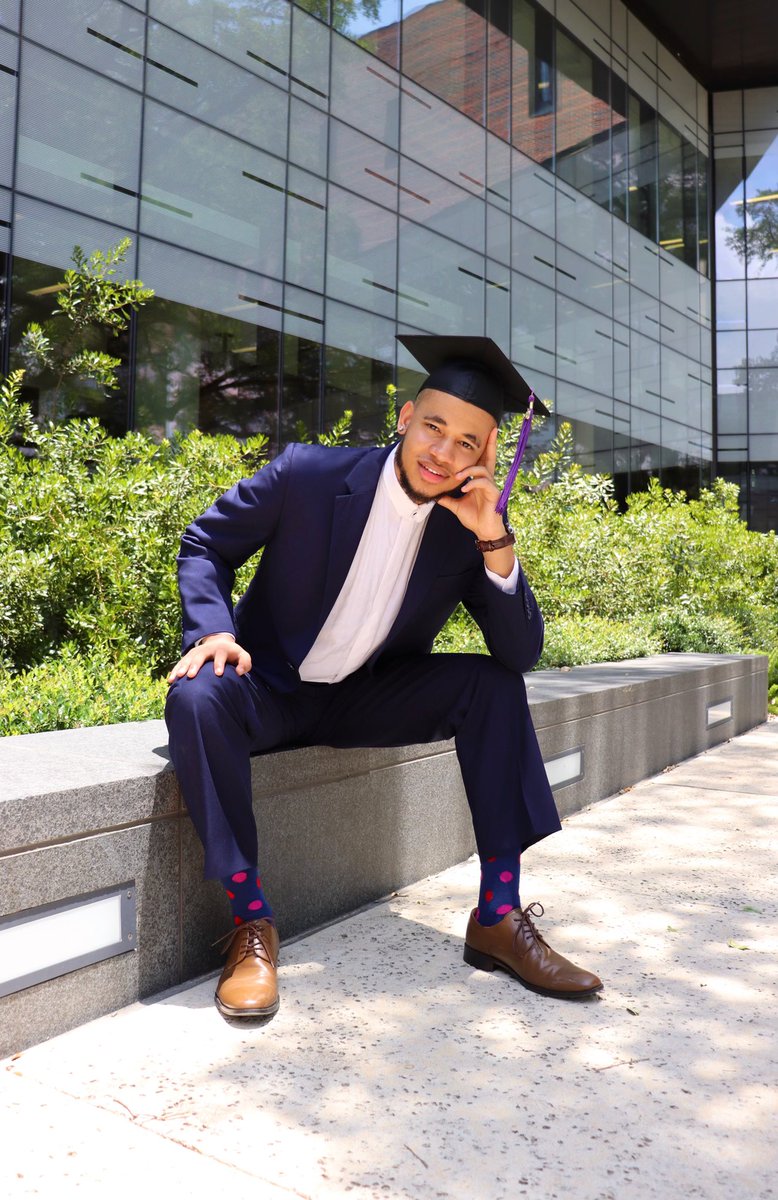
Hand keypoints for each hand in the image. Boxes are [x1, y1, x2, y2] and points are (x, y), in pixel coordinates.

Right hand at [167, 634, 251, 682]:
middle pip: (200, 656)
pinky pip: (181, 663)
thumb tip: (239, 672)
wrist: (220, 643)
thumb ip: (245, 663)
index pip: (220, 656)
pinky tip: (170, 680)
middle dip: (195, 665)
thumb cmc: (233, 655)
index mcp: (221, 649)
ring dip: (182, 667)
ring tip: (178, 677)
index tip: (218, 673)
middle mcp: (207, 650)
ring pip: (188, 659)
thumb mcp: (243, 656)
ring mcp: (196, 652)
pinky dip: (175, 670)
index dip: (219, 664)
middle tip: (191, 675)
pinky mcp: (189, 657)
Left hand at [436, 426, 504, 541]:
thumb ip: (447, 499)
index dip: (484, 448)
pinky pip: (484, 483)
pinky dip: (472, 483)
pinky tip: (464, 489)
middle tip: (492, 430)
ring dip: (468, 471)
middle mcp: (487, 480)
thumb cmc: (474, 517)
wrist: (483, 531)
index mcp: (479, 480)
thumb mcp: (456, 506)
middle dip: (491, 444)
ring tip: (457, 477)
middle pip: (490, 458)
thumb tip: (436, 495)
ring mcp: (491, 487)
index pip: (481, 461)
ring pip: (482, 470)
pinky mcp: (494, 494)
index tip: (485, 434)